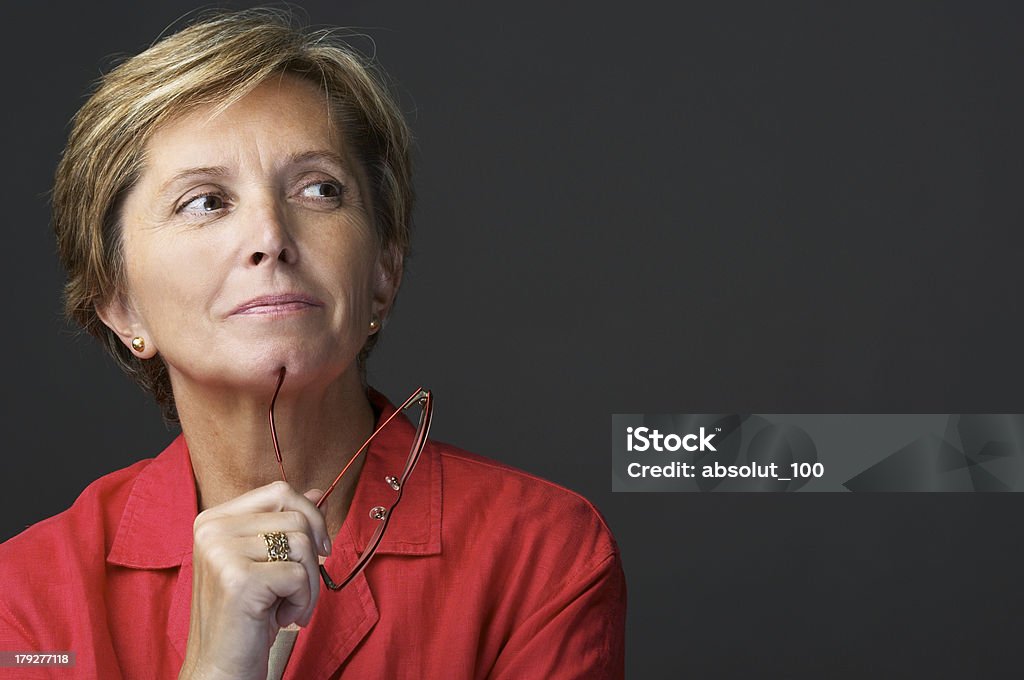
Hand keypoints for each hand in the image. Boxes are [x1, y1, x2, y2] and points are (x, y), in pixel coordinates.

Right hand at [178, 481, 330, 679]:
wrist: (220, 670)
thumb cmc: (246, 618)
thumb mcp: (266, 563)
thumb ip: (284, 525)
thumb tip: (315, 491)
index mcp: (214, 519)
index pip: (279, 491)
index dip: (310, 515)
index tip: (319, 546)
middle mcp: (212, 529)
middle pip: (296, 518)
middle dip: (312, 557)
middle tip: (299, 588)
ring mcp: (221, 552)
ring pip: (301, 544)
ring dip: (308, 583)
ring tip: (286, 607)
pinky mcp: (239, 579)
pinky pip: (298, 574)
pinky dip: (302, 601)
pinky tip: (280, 619)